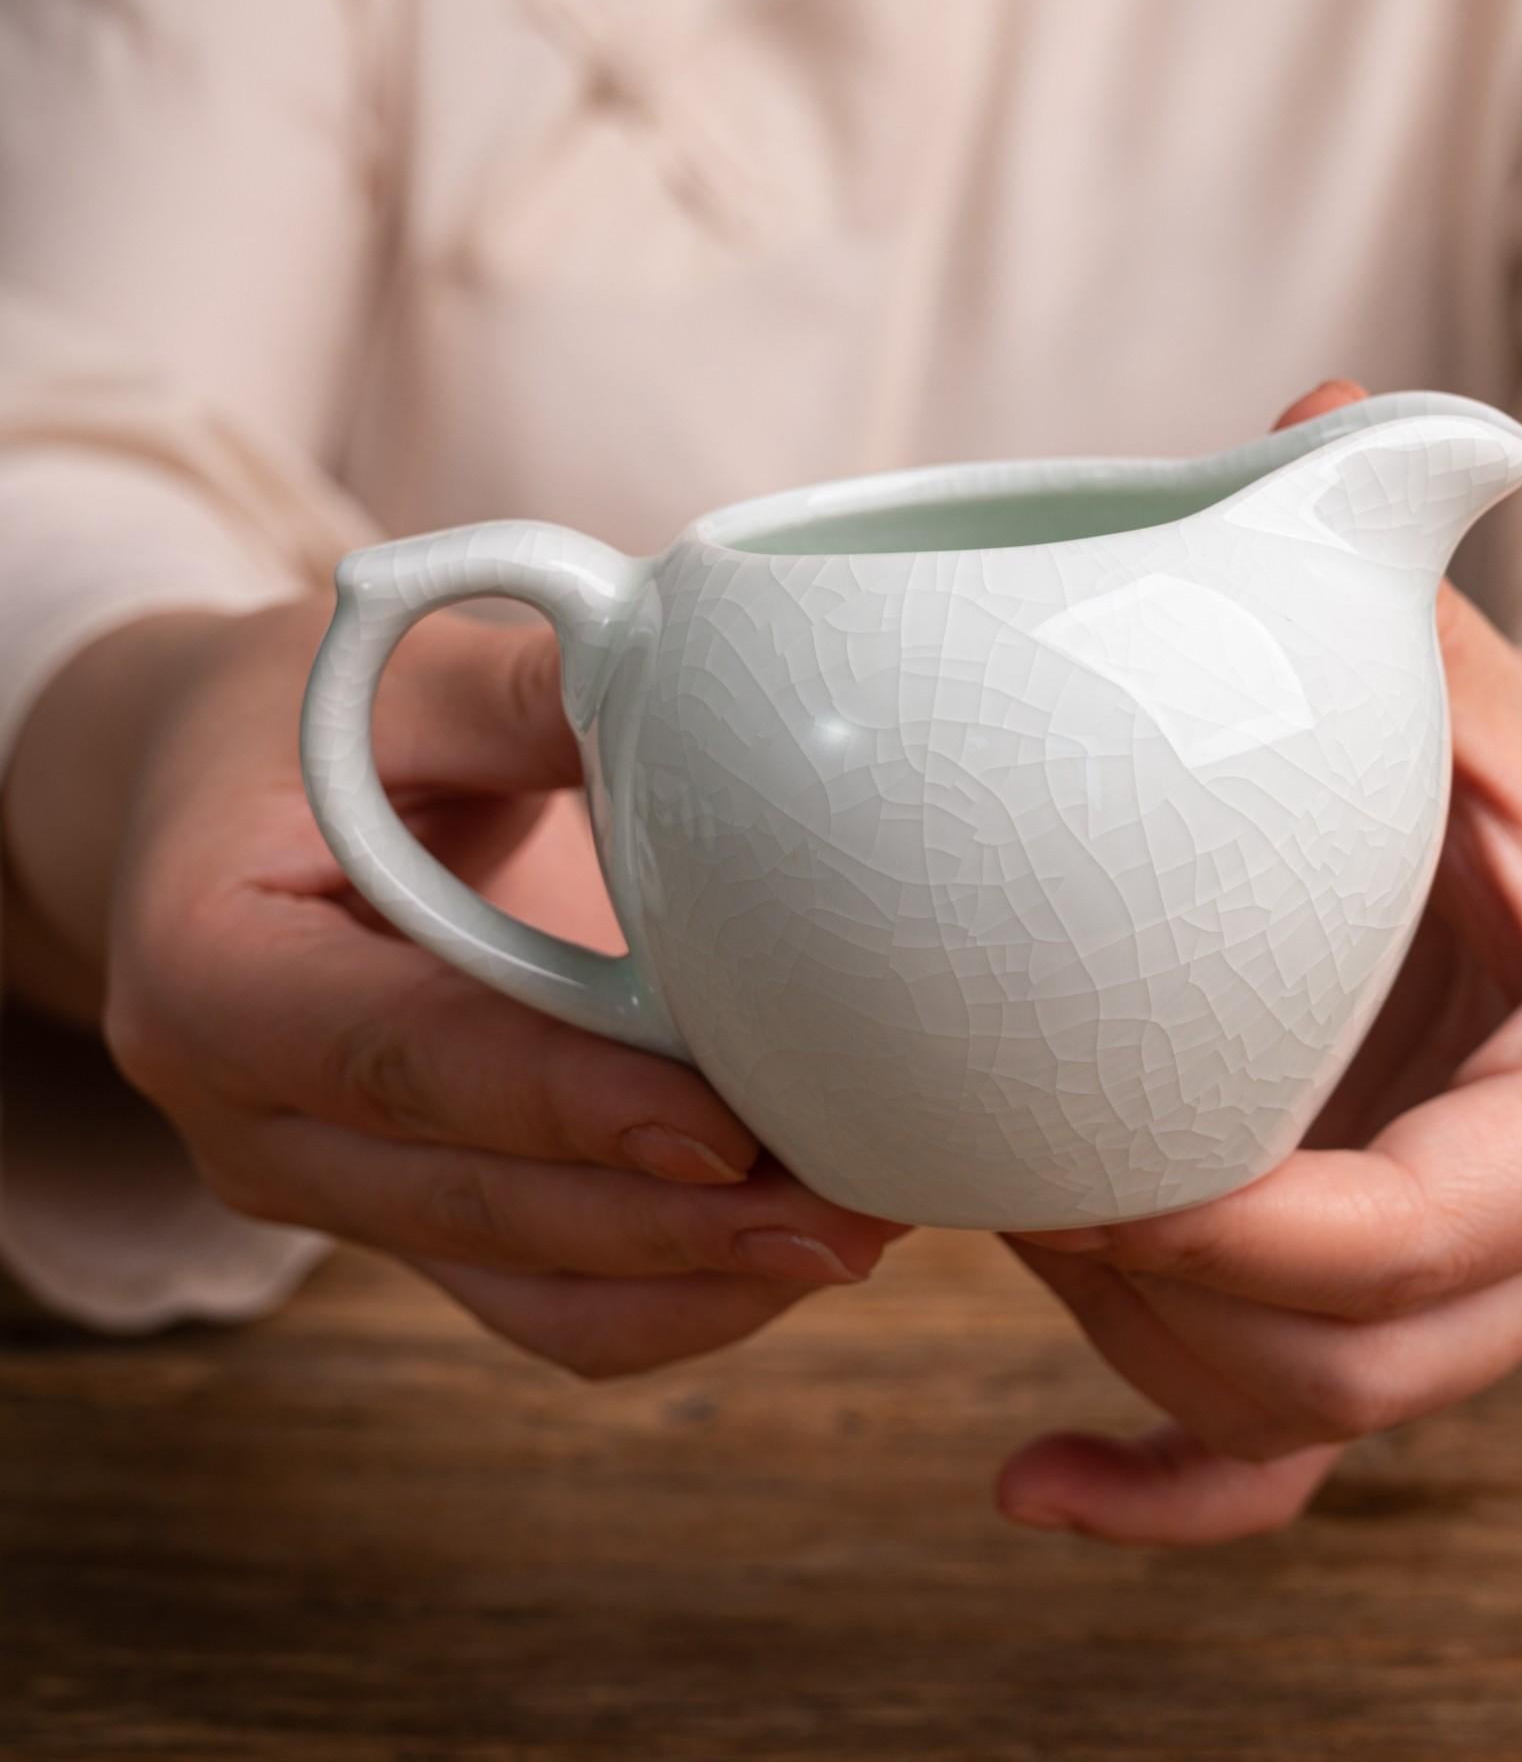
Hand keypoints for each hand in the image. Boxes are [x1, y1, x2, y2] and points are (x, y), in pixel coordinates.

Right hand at [4, 600, 899, 1375]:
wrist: (214, 807)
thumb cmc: (297, 723)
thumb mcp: (391, 672)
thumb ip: (533, 689)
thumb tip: (708, 692)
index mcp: (214, 970)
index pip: (403, 1060)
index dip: (564, 1104)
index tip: (724, 1132)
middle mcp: (253, 1115)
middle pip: (476, 1205)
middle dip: (668, 1227)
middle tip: (843, 1213)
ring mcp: (334, 1186)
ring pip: (524, 1291)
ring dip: (693, 1282)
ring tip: (852, 1235)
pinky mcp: (412, 1215)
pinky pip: (546, 1304)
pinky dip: (672, 1298)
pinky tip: (785, 1248)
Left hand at [996, 379, 1521, 1545]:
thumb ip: (1420, 604)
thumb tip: (1309, 429)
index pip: (1414, 1228)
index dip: (1230, 1226)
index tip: (1071, 1157)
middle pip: (1347, 1371)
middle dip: (1151, 1296)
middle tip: (992, 1164)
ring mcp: (1504, 1298)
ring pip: (1304, 1418)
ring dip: (1131, 1352)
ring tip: (995, 1212)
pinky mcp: (1435, 1308)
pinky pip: (1306, 1456)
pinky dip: (1172, 1497)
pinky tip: (1029, 1482)